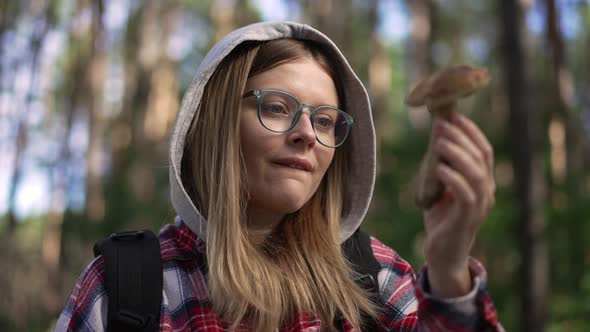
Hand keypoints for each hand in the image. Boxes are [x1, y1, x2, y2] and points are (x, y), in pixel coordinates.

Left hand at [422, 112, 495, 296]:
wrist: (443, 254)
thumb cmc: (441, 219)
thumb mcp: (442, 188)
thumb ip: (443, 167)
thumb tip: (435, 138)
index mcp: (483, 182)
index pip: (484, 150)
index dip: (471, 131)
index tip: (453, 115)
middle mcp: (487, 192)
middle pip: (481, 157)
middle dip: (462, 137)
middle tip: (441, 124)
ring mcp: (480, 206)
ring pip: (477, 174)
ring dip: (458, 154)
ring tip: (439, 142)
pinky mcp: (467, 219)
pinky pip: (465, 195)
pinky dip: (453, 178)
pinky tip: (439, 167)